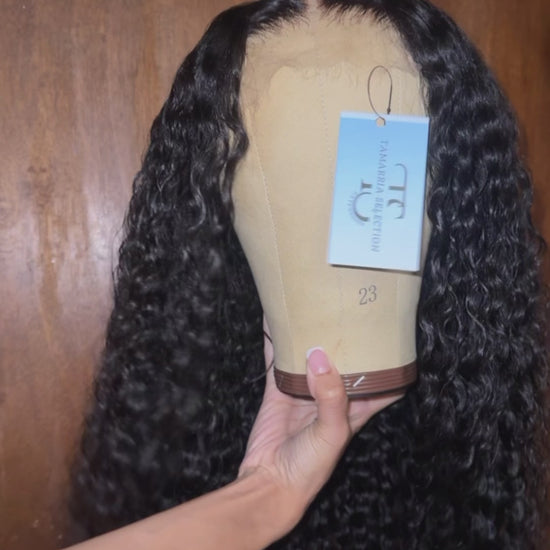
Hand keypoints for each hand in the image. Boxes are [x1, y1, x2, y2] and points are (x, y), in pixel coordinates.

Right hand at [238, 317, 402, 524]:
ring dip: (311, 335)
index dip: (391, 359)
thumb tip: (319, 356)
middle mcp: (333, 394)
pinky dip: (276, 341)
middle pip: (345, 360)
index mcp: (356, 406)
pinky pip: (279, 360)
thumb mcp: (332, 432)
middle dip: (348, 337)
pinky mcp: (280, 389)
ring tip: (312, 307)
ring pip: (311, 355)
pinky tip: (275, 320)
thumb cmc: (310, 467)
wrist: (270, 482)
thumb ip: (330, 395)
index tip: (392, 332)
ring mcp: (305, 389)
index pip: (384, 380)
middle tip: (347, 308)